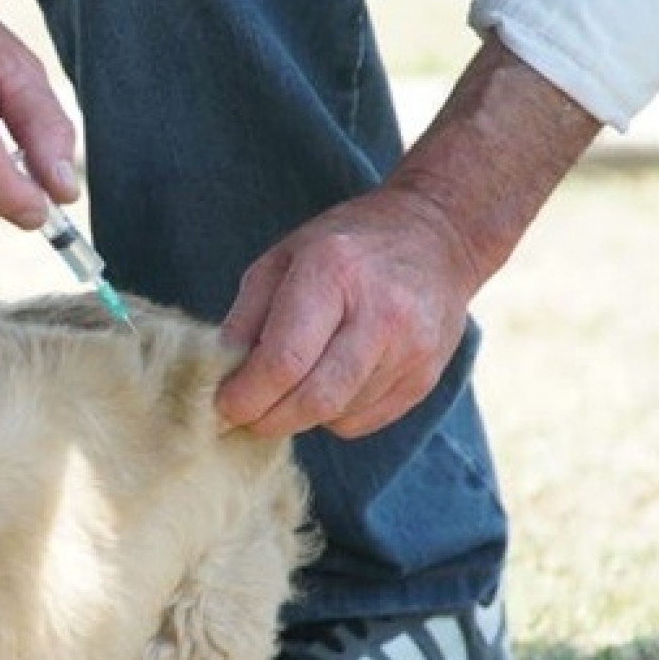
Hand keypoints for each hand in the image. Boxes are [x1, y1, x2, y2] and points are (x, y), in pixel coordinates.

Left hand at [216, 183, 485, 438]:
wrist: (438, 237)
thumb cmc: (344, 247)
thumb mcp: (282, 259)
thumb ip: (246, 316)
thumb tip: (220, 374)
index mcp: (334, 273)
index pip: (284, 360)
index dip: (247, 395)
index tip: (223, 406)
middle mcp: (380, 314)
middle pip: (314, 399)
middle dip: (267, 420)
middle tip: (243, 417)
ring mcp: (411, 349)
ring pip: (336, 415)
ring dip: (298, 416)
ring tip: (285, 391)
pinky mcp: (425, 376)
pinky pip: (363, 422)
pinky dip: (332, 415)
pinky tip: (327, 384)